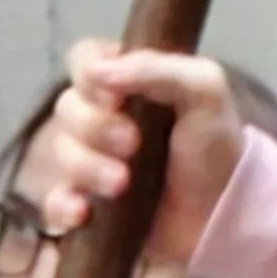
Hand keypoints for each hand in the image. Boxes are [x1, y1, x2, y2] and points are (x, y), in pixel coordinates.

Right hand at [37, 40, 244, 264]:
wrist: (223, 218)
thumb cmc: (216, 149)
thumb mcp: (206, 93)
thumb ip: (161, 69)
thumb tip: (98, 71)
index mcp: (130, 80)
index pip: (84, 59)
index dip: (89, 75)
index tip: (116, 97)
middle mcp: (104, 115)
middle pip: (68, 106)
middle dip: (96, 127)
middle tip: (133, 144)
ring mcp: (92, 160)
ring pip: (62, 151)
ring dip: (88, 167)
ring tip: (122, 184)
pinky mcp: (86, 202)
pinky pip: (53, 199)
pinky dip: (63, 204)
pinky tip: (84, 212)